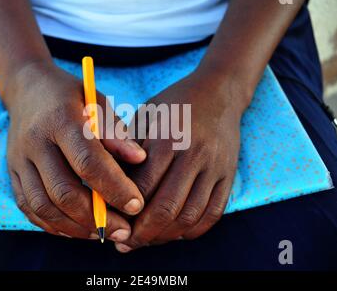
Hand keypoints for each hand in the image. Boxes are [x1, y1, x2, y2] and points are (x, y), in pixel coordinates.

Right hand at [3, 61, 145, 241]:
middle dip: (97, 218)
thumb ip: (116, 131)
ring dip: (76, 227)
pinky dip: (54, 224)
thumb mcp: (96, 101)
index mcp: (60, 120)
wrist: (27, 89)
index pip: (88, 161)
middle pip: (63, 191)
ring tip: (103, 233)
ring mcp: (19, 160)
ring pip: (43, 206)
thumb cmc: (70, 96)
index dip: (114, 187)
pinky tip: (78, 229)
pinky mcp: (13, 173)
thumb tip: (139, 160)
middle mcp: (35, 142)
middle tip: (124, 230)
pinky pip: (29, 208)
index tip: (137, 204)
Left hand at [116, 71, 243, 251]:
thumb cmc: (174, 105)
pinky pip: (213, 213)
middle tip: (126, 243)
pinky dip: (192, 230)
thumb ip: (128, 150)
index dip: (124, 211)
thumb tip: (108, 188)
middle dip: (143, 233)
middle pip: (166, 207)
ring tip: (148, 240)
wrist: (219, 93)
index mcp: (166, 138)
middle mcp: (193, 154)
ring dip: (166, 236)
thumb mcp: (145, 116)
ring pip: (190, 215)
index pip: (142, 187)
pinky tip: (175, 232)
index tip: (111, 223)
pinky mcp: (228, 175)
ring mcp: (214, 167)